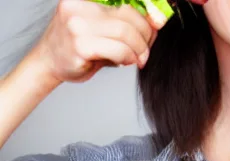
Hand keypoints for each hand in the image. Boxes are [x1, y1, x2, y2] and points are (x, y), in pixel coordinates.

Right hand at [28, 0, 157, 84]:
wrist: (49, 62)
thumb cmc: (78, 46)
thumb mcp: (100, 28)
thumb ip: (123, 25)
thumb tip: (155, 24)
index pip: (125, 2)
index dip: (145, 15)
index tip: (156, 27)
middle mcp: (80, 6)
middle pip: (129, 15)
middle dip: (145, 36)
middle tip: (145, 52)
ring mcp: (78, 24)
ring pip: (125, 33)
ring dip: (138, 50)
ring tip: (136, 59)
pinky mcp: (80, 45)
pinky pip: (118, 49)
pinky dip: (128, 57)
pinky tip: (126, 62)